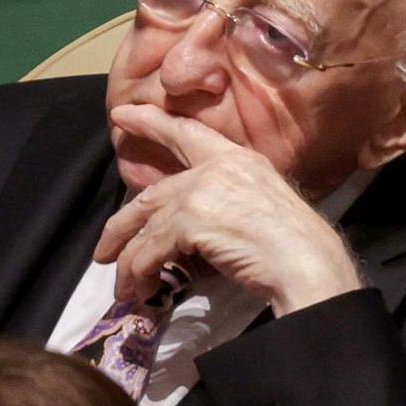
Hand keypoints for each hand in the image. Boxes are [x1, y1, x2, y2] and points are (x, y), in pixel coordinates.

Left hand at [96, 105, 363, 314]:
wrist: (306, 261)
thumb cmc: (297, 244)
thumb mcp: (261, 208)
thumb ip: (227, 205)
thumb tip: (192, 232)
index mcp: (239, 159)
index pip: (188, 134)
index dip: (153, 123)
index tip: (123, 114)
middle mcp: (217, 167)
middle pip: (152, 193)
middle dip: (120, 224)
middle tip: (100, 247)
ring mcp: (201, 191)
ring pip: (146, 226)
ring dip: (130, 263)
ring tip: (124, 289)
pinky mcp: (189, 220)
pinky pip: (149, 250)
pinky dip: (139, 273)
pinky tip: (140, 291)